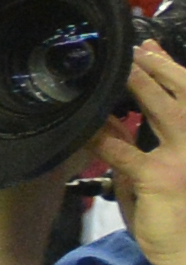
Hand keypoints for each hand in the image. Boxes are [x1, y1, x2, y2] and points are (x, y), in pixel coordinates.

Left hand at [95, 42, 185, 264]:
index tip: (151, 49)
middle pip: (185, 96)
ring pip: (165, 113)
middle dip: (161, 68)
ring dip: (143, 87)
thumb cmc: (177, 216)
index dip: (172, 71)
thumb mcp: (165, 175)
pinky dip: (105, 137)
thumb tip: (115, 122)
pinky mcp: (159, 179)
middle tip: (138, 48)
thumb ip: (144, 149)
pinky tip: (88, 126)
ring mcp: (183, 160)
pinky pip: (125, 152)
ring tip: (121, 69)